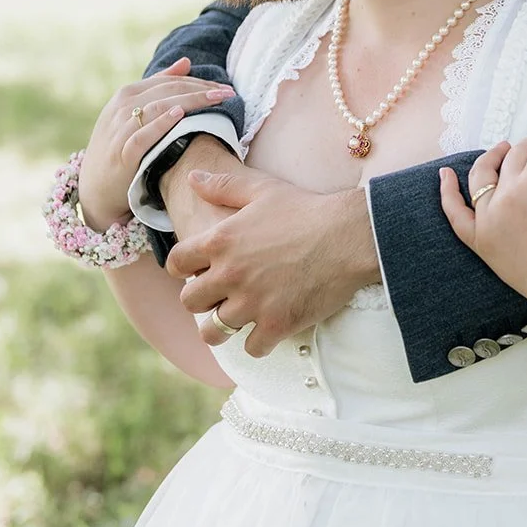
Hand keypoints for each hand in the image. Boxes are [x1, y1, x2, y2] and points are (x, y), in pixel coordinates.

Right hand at [77, 59, 235, 229]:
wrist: (95, 187)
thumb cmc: (122, 146)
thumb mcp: (134, 112)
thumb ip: (160, 87)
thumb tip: (186, 62)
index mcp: (126, 94)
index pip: (168, 81)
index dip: (198, 81)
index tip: (224, 87)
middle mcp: (121, 108)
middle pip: (167, 91)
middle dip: (201, 90)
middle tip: (228, 93)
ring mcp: (119, 130)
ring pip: (157, 108)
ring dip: (190, 102)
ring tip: (215, 100)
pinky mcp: (121, 154)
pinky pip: (141, 136)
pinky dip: (160, 124)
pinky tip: (180, 116)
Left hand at [167, 169, 379, 355]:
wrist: (350, 235)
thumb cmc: (308, 209)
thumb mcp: (262, 189)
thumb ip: (224, 185)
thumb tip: (192, 176)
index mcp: (221, 240)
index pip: (176, 263)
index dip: (182, 268)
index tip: (195, 271)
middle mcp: (229, 274)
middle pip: (190, 302)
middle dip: (202, 300)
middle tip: (220, 296)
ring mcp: (252, 303)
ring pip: (214, 332)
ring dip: (223, 328)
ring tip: (237, 320)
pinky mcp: (277, 324)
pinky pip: (251, 349)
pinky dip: (258, 343)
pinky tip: (268, 330)